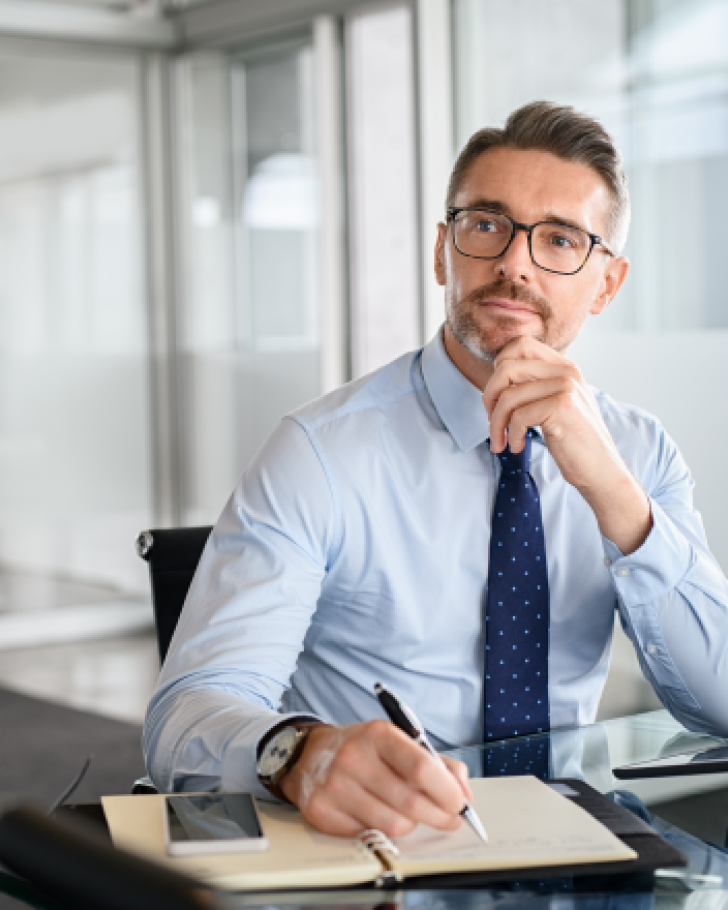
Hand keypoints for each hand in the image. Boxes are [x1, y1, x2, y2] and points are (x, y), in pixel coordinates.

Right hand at [279, 721, 471, 837]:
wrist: (309, 754)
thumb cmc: (364, 749)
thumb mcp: (399, 741)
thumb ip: (437, 763)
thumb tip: (464, 794)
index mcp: (378, 734)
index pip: (422, 768)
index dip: (448, 792)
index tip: (460, 803)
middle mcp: (354, 758)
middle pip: (411, 803)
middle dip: (439, 816)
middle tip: (449, 819)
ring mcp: (336, 786)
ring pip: (393, 825)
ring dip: (411, 825)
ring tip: (409, 813)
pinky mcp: (322, 812)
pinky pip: (368, 835)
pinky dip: (381, 831)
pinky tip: (377, 813)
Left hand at [482, 336, 651, 554]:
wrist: (601, 470)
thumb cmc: (574, 442)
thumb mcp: (556, 404)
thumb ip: (536, 386)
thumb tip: (496, 378)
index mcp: (564, 366)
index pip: (519, 345)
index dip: (498, 368)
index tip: (497, 397)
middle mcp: (566, 371)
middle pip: (506, 368)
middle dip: (489, 397)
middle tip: (493, 421)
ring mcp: (565, 387)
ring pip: (508, 396)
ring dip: (496, 424)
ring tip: (500, 442)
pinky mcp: (562, 406)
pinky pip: (518, 416)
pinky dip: (512, 436)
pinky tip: (517, 447)